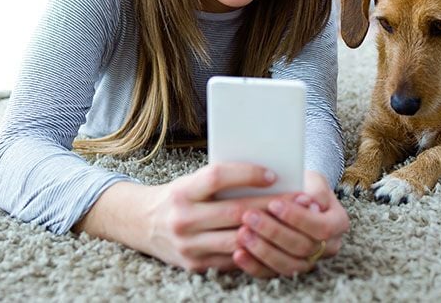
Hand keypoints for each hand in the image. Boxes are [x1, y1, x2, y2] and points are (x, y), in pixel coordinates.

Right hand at [77, 162, 290, 273]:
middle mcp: (183, 219)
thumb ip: (219, 181)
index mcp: (182, 191)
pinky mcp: (195, 265)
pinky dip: (255, 249)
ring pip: (238, 239)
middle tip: (299, 199)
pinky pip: (232, 258)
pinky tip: (275, 241)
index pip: (217, 177)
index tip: (273, 174)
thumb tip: (265, 175)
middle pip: (235, 211)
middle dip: (271, 205)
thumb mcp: (191, 182)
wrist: (141, 224)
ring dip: (269, 230)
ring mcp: (188, 246)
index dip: (246, 174)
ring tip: (294, 221)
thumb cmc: (177, 196)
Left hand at [233, 170, 349, 276]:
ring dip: (262, 250)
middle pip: (303, 247)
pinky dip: (254, 265)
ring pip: (288, 264)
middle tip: (249, 216)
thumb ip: (315, 189)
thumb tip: (311, 202)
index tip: (274, 203)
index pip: (321, 227)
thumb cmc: (303, 184)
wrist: (295, 195)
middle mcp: (328, 246)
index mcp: (338, 223)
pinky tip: (238, 253)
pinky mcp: (287, 269)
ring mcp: (309, 261)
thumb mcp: (312, 178)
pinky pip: (271, 274)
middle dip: (274, 232)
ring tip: (242, 233)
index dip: (297, 218)